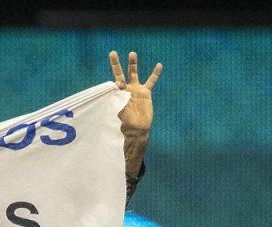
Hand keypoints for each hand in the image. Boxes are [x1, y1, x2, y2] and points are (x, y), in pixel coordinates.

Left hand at [109, 50, 160, 175]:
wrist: (136, 129)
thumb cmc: (125, 123)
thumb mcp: (118, 111)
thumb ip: (116, 100)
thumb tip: (116, 91)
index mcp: (117, 93)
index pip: (114, 82)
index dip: (117, 82)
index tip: (120, 84)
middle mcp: (125, 89)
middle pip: (120, 73)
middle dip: (116, 63)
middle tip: (112, 53)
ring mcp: (136, 89)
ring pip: (133, 73)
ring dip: (133, 63)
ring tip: (132, 53)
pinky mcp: (145, 93)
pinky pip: (151, 81)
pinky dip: (155, 74)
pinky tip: (159, 65)